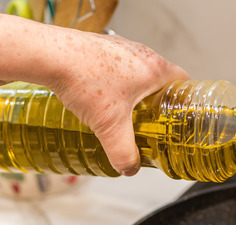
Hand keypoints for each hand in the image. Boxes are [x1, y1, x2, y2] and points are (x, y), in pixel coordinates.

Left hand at [44, 30, 188, 175]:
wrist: (50, 55)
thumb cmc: (84, 78)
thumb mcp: (110, 126)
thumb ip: (123, 151)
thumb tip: (129, 167)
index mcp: (154, 68)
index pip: (183, 80)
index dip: (184, 99)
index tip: (179, 113)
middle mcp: (140, 52)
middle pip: (159, 77)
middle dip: (156, 99)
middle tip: (149, 119)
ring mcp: (118, 46)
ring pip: (135, 70)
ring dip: (132, 89)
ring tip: (122, 110)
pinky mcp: (98, 47)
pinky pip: (114, 65)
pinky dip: (111, 80)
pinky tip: (98, 96)